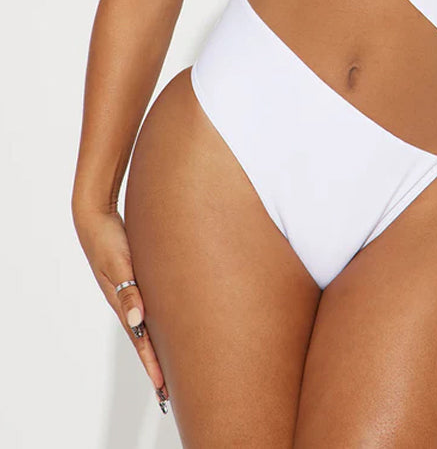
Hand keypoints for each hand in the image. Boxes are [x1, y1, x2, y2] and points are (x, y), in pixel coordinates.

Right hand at [73, 207, 169, 413]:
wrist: (96, 217)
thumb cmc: (108, 238)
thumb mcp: (118, 263)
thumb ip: (128, 289)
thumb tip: (138, 320)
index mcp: (122, 301)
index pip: (140, 339)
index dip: (152, 363)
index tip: (163, 386)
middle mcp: (127, 300)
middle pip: (143, 339)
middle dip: (156, 364)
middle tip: (168, 391)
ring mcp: (130, 291)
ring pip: (146, 325)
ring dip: (157, 346)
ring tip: (170, 366)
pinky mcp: (135, 280)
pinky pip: (149, 307)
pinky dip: (156, 323)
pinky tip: (164, 326)